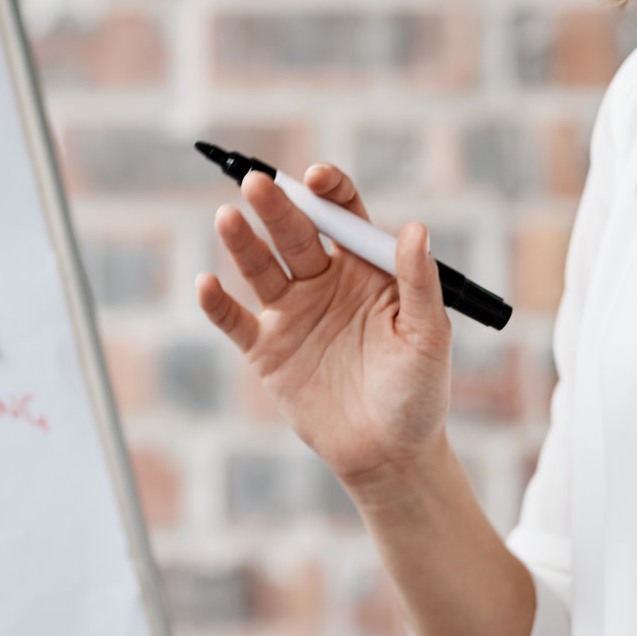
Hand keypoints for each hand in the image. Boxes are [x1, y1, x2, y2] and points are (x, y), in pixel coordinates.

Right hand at [196, 165, 451, 491]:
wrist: (390, 456)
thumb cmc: (419, 393)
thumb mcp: (429, 335)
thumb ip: (419, 281)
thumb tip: (416, 228)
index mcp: (365, 269)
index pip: (342, 214)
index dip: (329, 191)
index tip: (317, 179)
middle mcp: (324, 282)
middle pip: (295, 232)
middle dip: (278, 207)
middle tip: (258, 183)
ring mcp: (292, 314)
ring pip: (260, 267)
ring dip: (242, 242)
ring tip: (228, 217)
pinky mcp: (267, 351)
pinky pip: (235, 321)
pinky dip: (217, 304)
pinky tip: (207, 285)